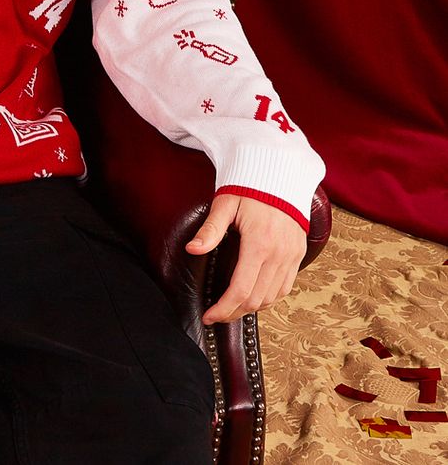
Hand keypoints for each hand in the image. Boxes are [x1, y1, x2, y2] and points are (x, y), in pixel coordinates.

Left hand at [186, 193, 306, 324]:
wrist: (280, 175)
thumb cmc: (248, 188)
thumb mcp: (225, 205)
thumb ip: (210, 230)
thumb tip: (192, 249)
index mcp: (259, 244)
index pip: (240, 290)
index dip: (223, 308)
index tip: (208, 316)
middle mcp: (279, 254)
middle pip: (256, 299)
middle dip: (233, 312)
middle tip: (216, 316)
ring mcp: (291, 256)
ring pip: (272, 297)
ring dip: (251, 308)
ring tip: (231, 309)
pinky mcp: (298, 255)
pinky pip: (285, 287)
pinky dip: (268, 298)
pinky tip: (253, 298)